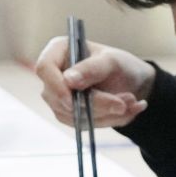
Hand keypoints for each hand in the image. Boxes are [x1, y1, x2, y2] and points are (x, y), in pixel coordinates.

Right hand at [33, 36, 156, 129]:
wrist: (131, 83)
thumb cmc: (119, 65)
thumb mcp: (111, 62)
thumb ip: (92, 69)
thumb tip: (68, 81)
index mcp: (58, 52)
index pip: (45, 68)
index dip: (56, 86)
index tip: (74, 99)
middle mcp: (53, 76)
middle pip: (60, 97)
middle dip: (95, 104)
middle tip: (125, 102)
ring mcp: (58, 97)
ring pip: (73, 115)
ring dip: (105, 113)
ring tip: (130, 101)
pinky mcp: (68, 115)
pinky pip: (82, 125)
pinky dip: (107, 120)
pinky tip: (125, 110)